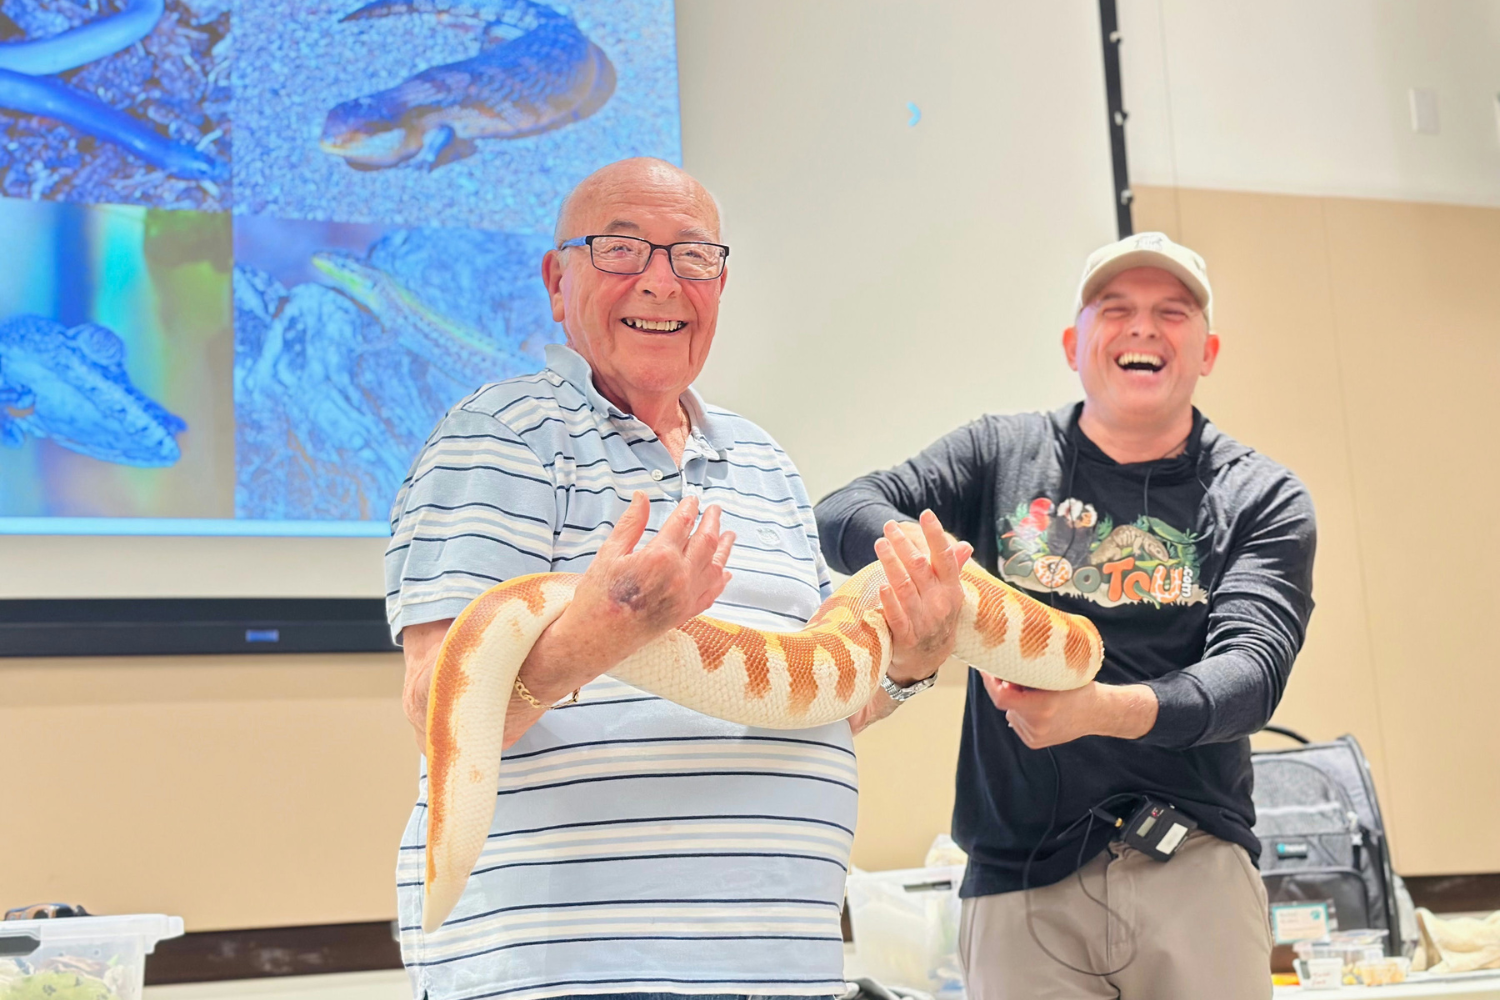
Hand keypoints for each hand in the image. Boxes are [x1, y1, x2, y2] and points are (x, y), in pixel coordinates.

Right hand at [554, 491, 734, 669]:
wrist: (595, 639)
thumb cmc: (598, 598)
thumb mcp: (609, 553)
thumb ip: (631, 523)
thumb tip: (641, 497)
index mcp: (660, 557)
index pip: (683, 523)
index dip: (690, 507)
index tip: (693, 499)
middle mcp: (679, 576)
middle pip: (706, 541)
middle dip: (712, 521)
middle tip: (715, 510)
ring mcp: (685, 596)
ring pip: (715, 566)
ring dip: (724, 548)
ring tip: (730, 535)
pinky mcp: (685, 613)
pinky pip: (711, 593)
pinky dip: (720, 580)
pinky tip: (724, 572)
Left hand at [875, 510, 974, 685]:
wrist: (928, 660)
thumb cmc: (937, 619)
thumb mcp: (949, 596)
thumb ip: (952, 570)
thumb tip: (964, 545)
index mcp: (951, 590)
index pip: (944, 558)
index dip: (935, 535)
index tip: (926, 514)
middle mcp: (939, 603)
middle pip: (920, 567)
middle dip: (903, 544)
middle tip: (889, 526)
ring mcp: (924, 621)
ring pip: (905, 587)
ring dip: (891, 563)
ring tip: (880, 544)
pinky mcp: (906, 637)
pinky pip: (897, 616)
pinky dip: (890, 601)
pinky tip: (882, 585)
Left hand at [981, 676, 1158, 747]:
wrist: (1098, 713)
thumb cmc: (1079, 688)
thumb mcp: (1057, 674)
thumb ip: (1032, 674)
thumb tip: (1002, 670)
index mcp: (1043, 706)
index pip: (1002, 697)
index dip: (990, 683)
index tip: (987, 669)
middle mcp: (1037, 724)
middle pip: (1006, 703)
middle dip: (1007, 688)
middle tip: (1015, 676)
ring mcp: (1035, 736)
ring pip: (1012, 712)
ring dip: (1016, 701)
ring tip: (1038, 695)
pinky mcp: (1034, 742)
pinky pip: (1018, 722)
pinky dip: (1022, 713)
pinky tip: (1039, 708)